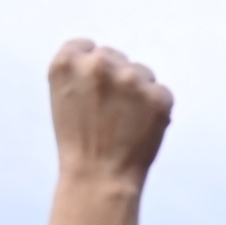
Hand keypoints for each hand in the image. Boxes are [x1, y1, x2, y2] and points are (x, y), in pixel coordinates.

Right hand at [46, 39, 171, 188]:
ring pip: (141, 72)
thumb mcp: (63, 97)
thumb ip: (80, 72)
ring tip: (125, 122)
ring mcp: (130, 79)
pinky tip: (142, 128)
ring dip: (139, 92)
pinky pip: (162, 93)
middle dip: (116, 80)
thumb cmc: (80, 142)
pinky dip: (157, 110)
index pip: (86, 47)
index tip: (93, 89)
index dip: (91, 69)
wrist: (99, 177)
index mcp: (67, 62)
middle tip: (110, 113)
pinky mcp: (157, 96)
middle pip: (116, 57)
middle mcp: (98, 64)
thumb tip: (106, 58)